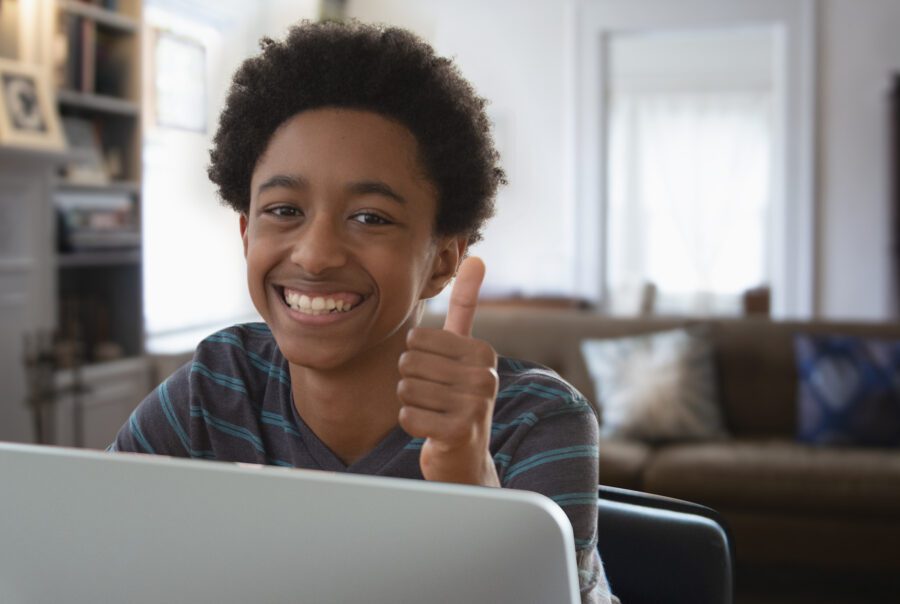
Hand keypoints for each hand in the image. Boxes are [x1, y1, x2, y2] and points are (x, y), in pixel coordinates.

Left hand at [397, 256, 499, 485]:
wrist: (466, 459)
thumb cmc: (457, 397)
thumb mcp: (465, 350)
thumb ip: (467, 305)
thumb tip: (476, 257)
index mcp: (482, 351)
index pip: (417, 338)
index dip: (416, 358)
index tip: (439, 376)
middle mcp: (484, 375)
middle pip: (408, 363)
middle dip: (411, 382)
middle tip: (434, 398)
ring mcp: (475, 404)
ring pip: (405, 390)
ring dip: (411, 404)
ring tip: (435, 413)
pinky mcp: (459, 431)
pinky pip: (407, 417)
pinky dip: (411, 425)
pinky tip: (432, 430)